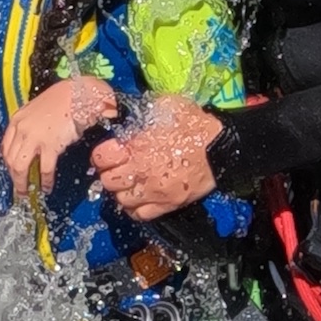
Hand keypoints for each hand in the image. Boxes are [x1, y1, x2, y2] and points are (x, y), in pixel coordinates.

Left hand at [0, 76, 119, 193]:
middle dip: (13, 177)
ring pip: (20, 167)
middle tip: (18, 187)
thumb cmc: (62, 100)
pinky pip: (44, 168)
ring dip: (22, 183)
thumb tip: (30, 144)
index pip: (6, 146)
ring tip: (27, 192)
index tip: (12, 171)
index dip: (8, 162)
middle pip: (9, 159)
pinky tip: (46, 187)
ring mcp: (34, 137)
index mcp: (17, 119)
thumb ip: (30, 126)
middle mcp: (21, 128)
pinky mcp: (50, 145)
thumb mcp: (37, 110)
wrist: (78, 94)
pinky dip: (44, 181)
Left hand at [88, 93, 222, 219]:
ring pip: (121, 200)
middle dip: (111, 173)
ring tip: (131, 182)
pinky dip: (136, 207)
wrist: (221, 149)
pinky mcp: (167, 204)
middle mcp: (140, 172)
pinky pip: (139, 214)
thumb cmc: (194, 125)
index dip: (102, 154)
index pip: (100, 157)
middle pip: (107, 181)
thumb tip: (125, 111)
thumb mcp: (164, 106)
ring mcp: (153, 191)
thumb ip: (141, 111)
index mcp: (136, 146)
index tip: (109, 152)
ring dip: (123, 191)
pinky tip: (140, 196)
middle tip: (120, 167)